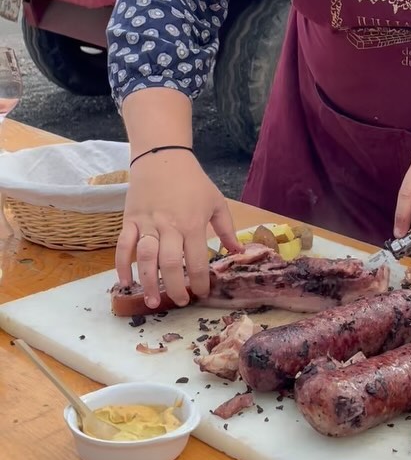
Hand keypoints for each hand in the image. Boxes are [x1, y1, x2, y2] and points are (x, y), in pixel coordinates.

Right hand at [115, 151, 238, 309]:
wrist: (162, 157)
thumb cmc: (193, 181)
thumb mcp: (216, 202)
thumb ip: (227, 229)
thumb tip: (238, 252)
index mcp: (193, 224)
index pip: (198, 260)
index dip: (201, 281)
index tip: (202, 293)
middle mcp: (169, 227)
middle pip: (171, 264)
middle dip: (175, 288)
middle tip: (180, 301)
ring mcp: (147, 224)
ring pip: (146, 258)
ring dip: (148, 283)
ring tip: (152, 302)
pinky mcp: (129, 220)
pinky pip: (123, 246)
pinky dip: (121, 265)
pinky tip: (125, 283)